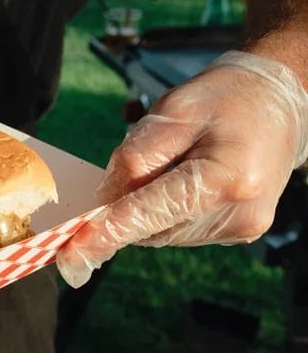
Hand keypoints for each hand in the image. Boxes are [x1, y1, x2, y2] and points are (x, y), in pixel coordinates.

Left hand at [57, 50, 307, 287]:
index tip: (72, 255)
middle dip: (125, 207)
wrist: (280, 101)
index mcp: (226, 178)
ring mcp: (241, 227)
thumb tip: (104, 201)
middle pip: (152, 227)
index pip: (152, 213)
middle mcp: (238, 213)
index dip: (107, 233)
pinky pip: (179, 229)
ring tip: (172, 163)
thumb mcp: (174, 109)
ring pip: (162, 232)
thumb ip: (137, 156)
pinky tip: (181, 178)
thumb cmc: (226, 98)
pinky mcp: (239, 231)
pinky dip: (165, 210)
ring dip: (147, 207)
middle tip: (130, 171)